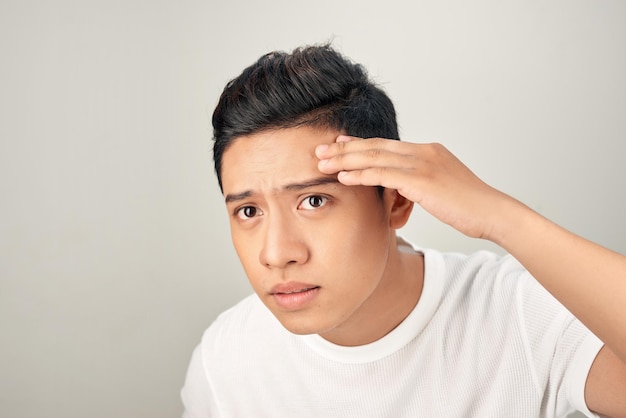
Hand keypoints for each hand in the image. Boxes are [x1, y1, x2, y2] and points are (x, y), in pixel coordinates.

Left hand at [316, 135, 522, 241]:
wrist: (492, 212)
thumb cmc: (469, 206)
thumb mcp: (442, 187)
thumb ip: (420, 182)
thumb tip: (402, 187)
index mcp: (428, 151)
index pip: (386, 144)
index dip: (360, 143)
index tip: (339, 143)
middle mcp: (423, 151)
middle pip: (376, 146)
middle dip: (344, 148)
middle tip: (320, 150)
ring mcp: (423, 163)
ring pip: (375, 157)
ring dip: (345, 160)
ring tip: (322, 163)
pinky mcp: (422, 180)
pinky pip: (384, 174)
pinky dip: (361, 174)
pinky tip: (344, 177)